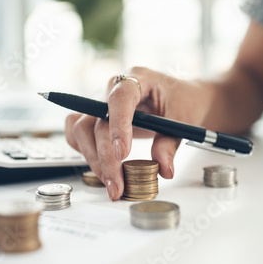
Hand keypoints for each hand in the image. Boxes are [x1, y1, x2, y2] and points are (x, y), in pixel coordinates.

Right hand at [65, 67, 210, 200]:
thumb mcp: (184, 121)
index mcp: (140, 78)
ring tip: (111, 182)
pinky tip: (100, 167)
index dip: (118, 126)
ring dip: (92, 158)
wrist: (185, 98)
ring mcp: (103, 102)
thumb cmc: (184, 102)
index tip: (122, 154)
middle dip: (105, 157)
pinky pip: (77, 131)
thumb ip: (170, 144)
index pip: (120, 98)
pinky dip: (83, 150)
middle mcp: (115, 88)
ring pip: (81, 128)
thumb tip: (163, 169)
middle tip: (117, 184)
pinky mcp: (97, 117)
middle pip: (97, 120)